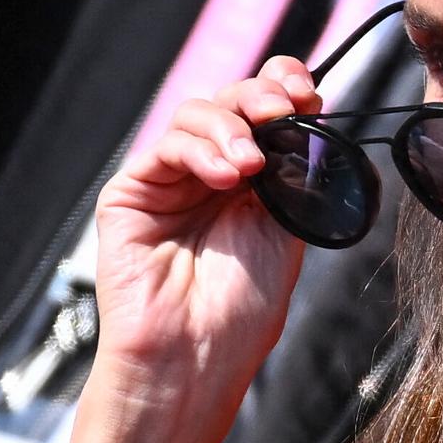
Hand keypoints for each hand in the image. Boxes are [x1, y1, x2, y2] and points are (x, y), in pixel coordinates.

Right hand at [93, 57, 319, 392]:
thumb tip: (309, 119)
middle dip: (262, 96)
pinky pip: (165, 148)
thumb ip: (293, 173)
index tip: (309, 93)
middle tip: (284, 111)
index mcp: (256, 180)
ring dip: (231, 126)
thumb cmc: (244, 307)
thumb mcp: (287, 227)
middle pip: (232, 102)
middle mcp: (213, 173)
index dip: (284, 87)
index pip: (266, 112)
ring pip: (197, 114)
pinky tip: (224, 173)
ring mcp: (172, 181)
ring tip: (251, 165)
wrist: (200, 355)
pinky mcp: (132, 193)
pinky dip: (199, 150)